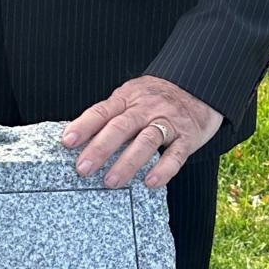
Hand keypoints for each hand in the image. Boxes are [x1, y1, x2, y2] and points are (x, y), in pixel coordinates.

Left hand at [62, 76, 222, 189]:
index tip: (67, 142)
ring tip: (110, 181)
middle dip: (100, 149)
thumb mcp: (131, 97)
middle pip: (120, 127)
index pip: (101, 111)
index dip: (83, 126)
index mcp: (127, 99)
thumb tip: (78, 138)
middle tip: (82, 169)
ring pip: (145, 141)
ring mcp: (168, 122)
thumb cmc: (156, 97)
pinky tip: (150, 182)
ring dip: (127, 162)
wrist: (201, 86)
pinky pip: (176, 154)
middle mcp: (145, 109)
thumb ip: (110, 115)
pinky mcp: (188, 137)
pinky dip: (163, 169)